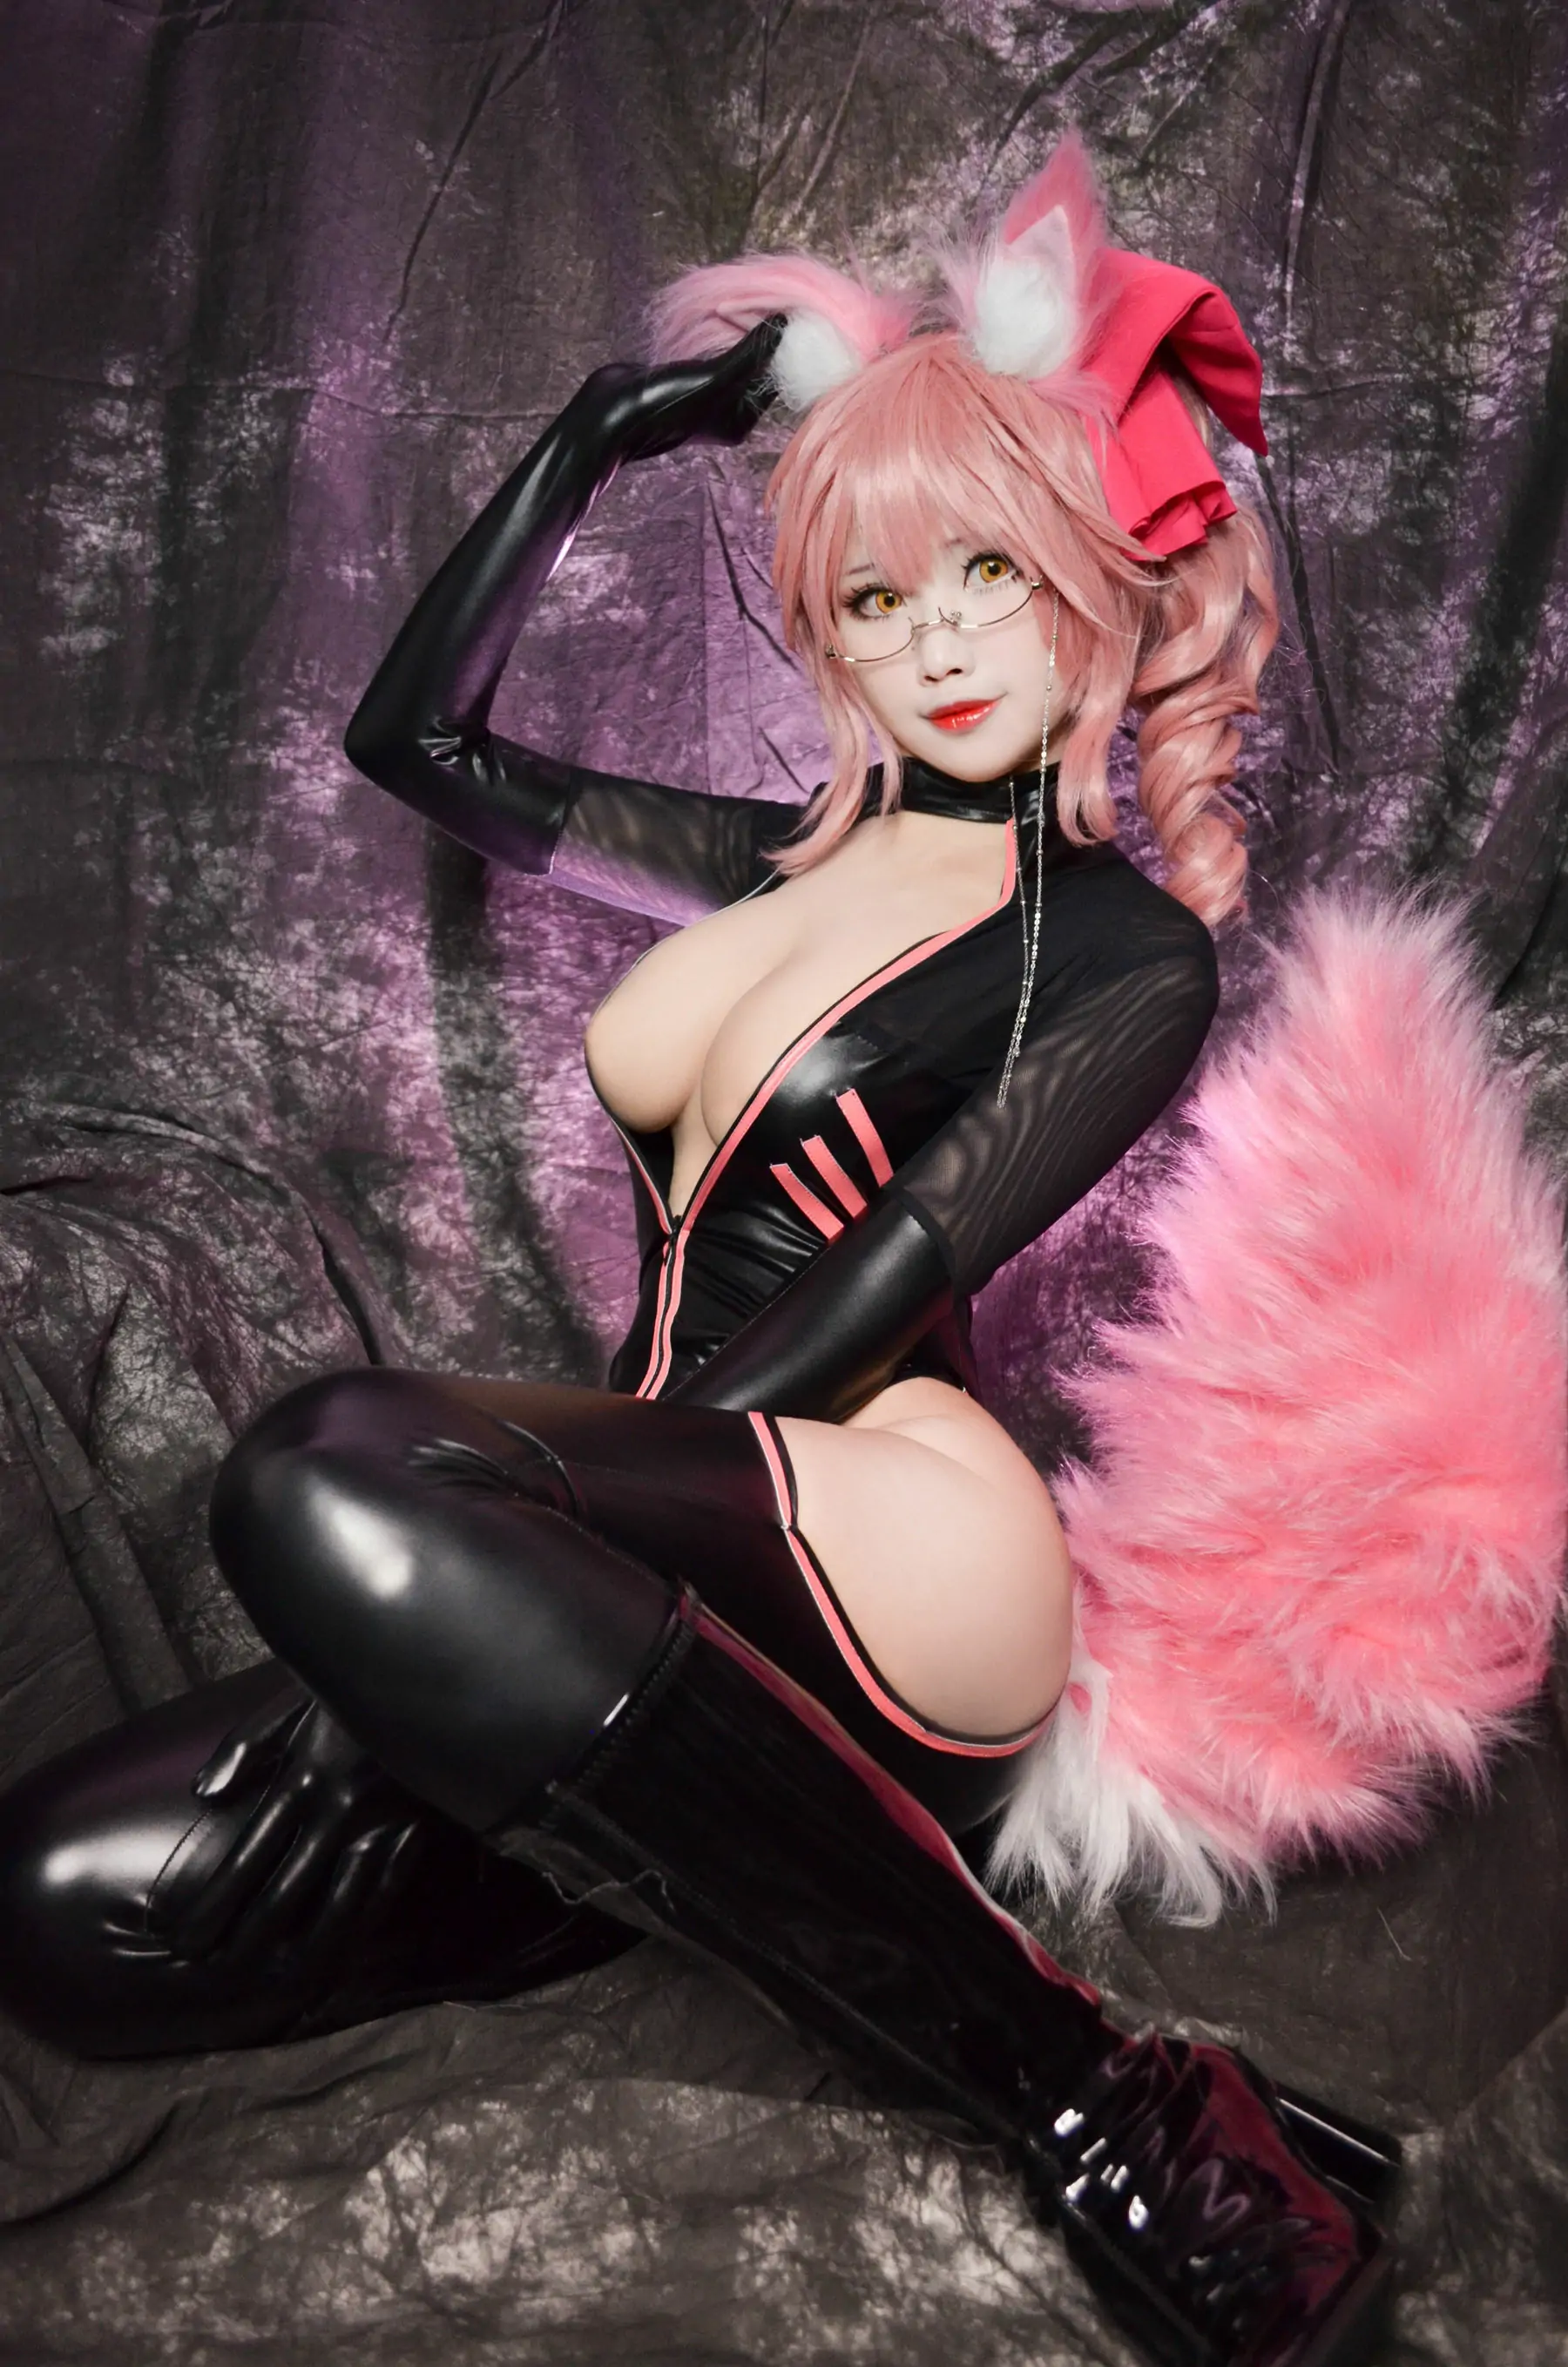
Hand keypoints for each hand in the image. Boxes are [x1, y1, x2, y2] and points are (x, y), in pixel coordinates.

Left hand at [156, 1678, 426, 1966]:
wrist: (436, 1665)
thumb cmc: (357, 1679)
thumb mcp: (296, 1698)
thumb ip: (245, 1744)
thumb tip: (202, 1795)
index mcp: (301, 1776)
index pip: (248, 1857)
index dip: (214, 1904)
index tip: (185, 1938)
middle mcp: (337, 1808)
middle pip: (284, 1891)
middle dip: (245, 1939)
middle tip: (214, 1976)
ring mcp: (382, 1822)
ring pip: (339, 1902)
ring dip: (305, 1947)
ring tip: (277, 1985)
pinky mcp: (420, 1826)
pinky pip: (390, 1887)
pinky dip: (364, 1923)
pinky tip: (346, 1950)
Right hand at [582, 315, 785, 462]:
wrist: (610, 412)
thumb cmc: (666, 403)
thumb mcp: (716, 377)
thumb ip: (752, 352)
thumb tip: (786, 323)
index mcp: (740, 421)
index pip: (774, 378)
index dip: (782, 344)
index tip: (790, 309)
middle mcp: (726, 411)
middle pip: (754, 366)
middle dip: (759, 332)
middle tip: (767, 295)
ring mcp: (705, 395)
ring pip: (732, 355)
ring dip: (737, 327)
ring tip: (746, 298)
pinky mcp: (685, 378)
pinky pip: (710, 351)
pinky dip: (716, 331)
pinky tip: (721, 310)